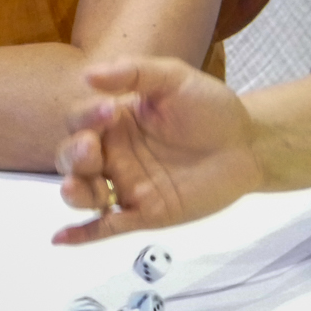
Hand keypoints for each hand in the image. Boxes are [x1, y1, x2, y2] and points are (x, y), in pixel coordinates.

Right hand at [51, 57, 267, 245]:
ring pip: (85, 193)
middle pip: (73, 158)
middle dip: (73, 155)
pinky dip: (83, 234)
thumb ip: (134, 72)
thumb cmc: (210, 108)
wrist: (248, 144)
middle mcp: (115, 153)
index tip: (110, 110)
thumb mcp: (174, 79)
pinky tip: (63, 238)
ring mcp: (128, 185)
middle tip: (90, 149)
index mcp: (116, 120)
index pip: (80, 120)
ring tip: (76, 188)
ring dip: (75, 192)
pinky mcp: (145, 213)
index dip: (86, 116)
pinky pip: (107, 226)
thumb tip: (89, 74)